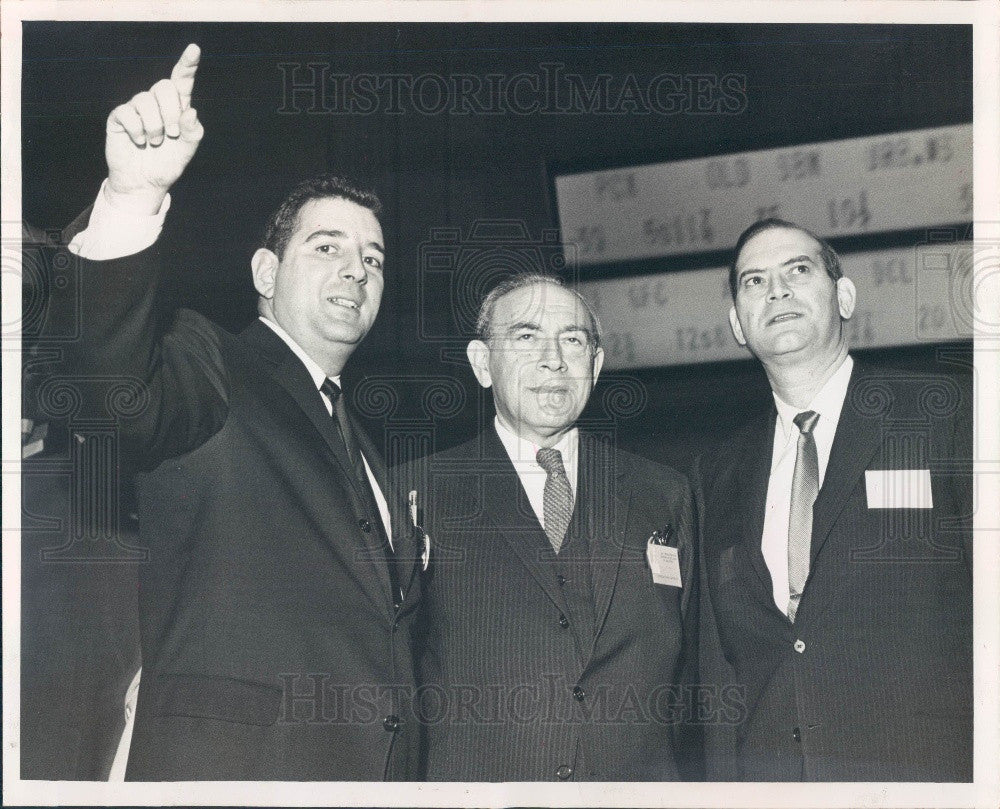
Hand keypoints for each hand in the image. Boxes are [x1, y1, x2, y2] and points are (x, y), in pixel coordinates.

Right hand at [105, 44, 203, 213]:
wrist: (145, 183)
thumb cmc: (167, 164)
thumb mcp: (187, 151)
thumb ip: (193, 132)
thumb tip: (190, 111)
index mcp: (176, 108)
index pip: (181, 81)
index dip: (187, 65)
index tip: (194, 50)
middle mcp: (156, 103)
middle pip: (164, 87)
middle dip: (171, 112)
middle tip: (172, 134)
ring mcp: (136, 108)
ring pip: (145, 100)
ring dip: (155, 126)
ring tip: (154, 143)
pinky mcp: (120, 117)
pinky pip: (128, 113)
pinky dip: (137, 130)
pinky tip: (139, 142)